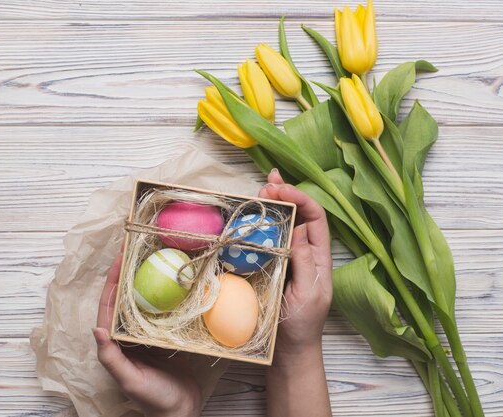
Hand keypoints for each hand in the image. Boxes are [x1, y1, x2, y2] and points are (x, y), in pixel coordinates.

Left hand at [93, 252, 201, 416]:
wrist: (180, 411)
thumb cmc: (153, 399)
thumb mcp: (129, 380)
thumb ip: (111, 358)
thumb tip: (97, 329)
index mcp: (115, 343)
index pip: (109, 306)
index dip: (112, 282)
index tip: (119, 259)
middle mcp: (128, 335)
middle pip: (125, 298)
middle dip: (127, 274)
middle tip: (135, 250)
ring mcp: (146, 334)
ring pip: (142, 301)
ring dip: (145, 280)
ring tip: (152, 258)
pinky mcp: (164, 335)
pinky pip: (161, 309)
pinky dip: (164, 294)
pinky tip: (174, 281)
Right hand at [259, 169, 332, 356]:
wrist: (288, 349)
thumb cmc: (302, 325)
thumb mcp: (308, 293)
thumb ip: (306, 261)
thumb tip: (298, 226)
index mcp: (319, 256)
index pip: (315, 217)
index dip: (300, 198)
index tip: (280, 189)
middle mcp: (305, 252)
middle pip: (298, 214)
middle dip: (285, 194)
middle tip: (267, 182)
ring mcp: (287, 258)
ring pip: (282, 224)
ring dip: (272, 205)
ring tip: (260, 190)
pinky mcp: (271, 265)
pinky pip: (267, 240)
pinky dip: (259, 224)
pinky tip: (251, 214)